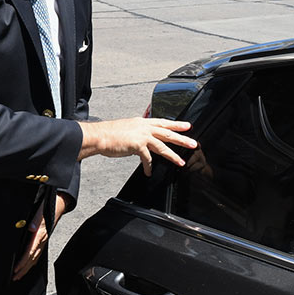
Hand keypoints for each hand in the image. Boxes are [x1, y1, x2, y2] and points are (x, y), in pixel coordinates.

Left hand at [11, 194, 67, 280]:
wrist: (57, 207)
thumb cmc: (46, 209)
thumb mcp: (40, 212)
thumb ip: (35, 220)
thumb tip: (31, 228)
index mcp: (39, 235)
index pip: (30, 252)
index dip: (23, 262)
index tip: (15, 269)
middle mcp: (41, 241)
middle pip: (31, 259)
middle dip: (23, 269)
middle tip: (14, 277)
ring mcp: (43, 243)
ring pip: (34, 259)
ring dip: (26, 268)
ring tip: (19, 276)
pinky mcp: (42, 242)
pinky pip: (37, 255)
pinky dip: (32, 263)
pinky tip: (28, 266)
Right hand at [78, 118, 195, 175]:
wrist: (100, 136)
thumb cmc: (110, 134)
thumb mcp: (128, 128)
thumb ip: (138, 133)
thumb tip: (143, 141)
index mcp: (142, 122)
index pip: (163, 122)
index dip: (176, 124)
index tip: (187, 125)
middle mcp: (144, 127)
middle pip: (167, 133)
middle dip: (182, 138)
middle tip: (193, 143)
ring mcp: (141, 135)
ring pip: (162, 146)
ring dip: (173, 155)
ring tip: (181, 162)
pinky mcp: (137, 145)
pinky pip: (147, 158)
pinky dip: (148, 166)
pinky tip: (149, 172)